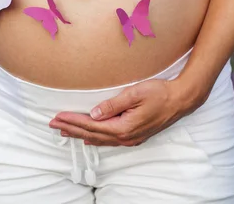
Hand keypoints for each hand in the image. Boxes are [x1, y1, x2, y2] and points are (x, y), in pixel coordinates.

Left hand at [48, 78, 207, 146]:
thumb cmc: (159, 93)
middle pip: (92, 135)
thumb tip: (93, 114)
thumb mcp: (135, 94)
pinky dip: (96, 139)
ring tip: (64, 132)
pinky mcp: (135, 135)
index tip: (57, 117)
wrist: (181, 100)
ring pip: (100, 139)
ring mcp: (131, 138)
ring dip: (81, 134)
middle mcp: (125, 137)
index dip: (73, 121)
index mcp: (123, 127)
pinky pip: (109, 140)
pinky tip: (89, 138)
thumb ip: (113, 105)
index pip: (91, 125)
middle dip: (71, 129)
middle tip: (52, 124)